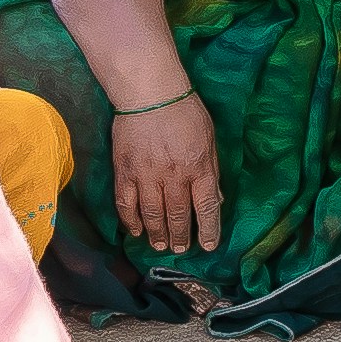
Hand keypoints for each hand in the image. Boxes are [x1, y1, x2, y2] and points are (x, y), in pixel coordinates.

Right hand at [110, 86, 228, 257]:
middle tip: (180, 249)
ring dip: (157, 233)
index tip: (208, 246)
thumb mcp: (209, 138)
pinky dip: (130, 221)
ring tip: (160, 245)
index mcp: (199, 168)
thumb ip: (211, 170)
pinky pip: (126, 203)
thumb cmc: (185, 111)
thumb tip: (214, 199)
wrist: (149, 92)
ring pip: (152, 214)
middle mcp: (174, 177)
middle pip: (178, 215)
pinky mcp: (125, 172)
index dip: (209, 230)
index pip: (207, 207)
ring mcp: (147, 176)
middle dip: (181, 236)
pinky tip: (135, 231)